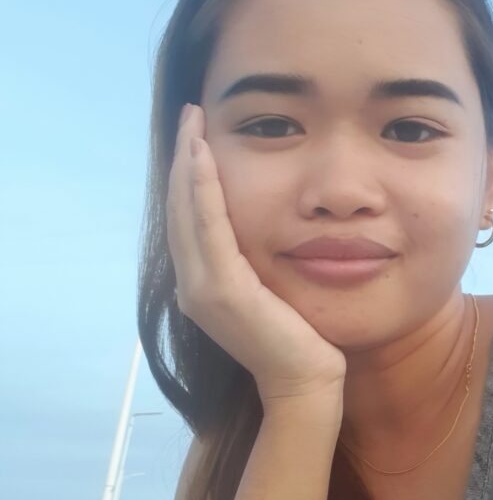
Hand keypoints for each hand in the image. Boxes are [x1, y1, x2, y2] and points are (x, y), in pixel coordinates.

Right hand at [166, 104, 346, 406]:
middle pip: (180, 209)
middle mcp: (193, 286)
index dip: (189, 176)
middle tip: (190, 115)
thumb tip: (268, 229)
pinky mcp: (222, 290)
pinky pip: (209, 226)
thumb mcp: (273, 291)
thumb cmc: (301, 341)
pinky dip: (203, 188)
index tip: (196, 136)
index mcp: (204, 286)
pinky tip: (205, 155)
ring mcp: (202, 289)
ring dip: (189, 162)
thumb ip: (258, 263)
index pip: (190, 220)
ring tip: (193, 123)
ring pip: (187, 212)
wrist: (306, 384)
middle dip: (185, 159)